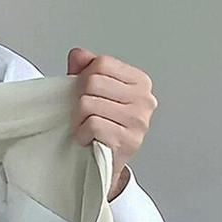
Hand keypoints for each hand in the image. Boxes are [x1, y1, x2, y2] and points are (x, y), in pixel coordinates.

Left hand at [66, 48, 158, 199]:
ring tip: (85, 129)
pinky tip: (87, 140)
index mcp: (140, 82)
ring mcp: (138, 121)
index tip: (86, 95)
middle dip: (79, 100)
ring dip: (77, 120)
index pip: (102, 63)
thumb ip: (85, 70)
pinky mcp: (127, 140)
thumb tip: (78, 55)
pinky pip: (91, 124)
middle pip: (92, 82)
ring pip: (88, 103)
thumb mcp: (93, 94)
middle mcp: (144, 100)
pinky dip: (81, 134)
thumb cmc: (100, 128)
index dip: (83, 78)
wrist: (104, 166)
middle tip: (82, 116)